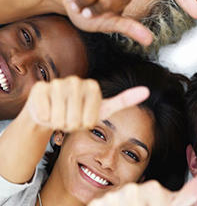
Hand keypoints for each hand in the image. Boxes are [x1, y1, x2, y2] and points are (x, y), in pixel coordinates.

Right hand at [25, 76, 148, 130]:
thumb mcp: (103, 109)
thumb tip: (147, 91)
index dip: (86, 123)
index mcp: (92, 86)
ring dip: (58, 123)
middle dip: (72, 125)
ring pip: (59, 119)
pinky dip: (45, 118)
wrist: (50, 114)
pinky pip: (45, 115)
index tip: (84, 117)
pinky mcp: (39, 89)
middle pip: (75, 120)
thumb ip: (124, 100)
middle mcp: (75, 81)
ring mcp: (56, 83)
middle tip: (70, 117)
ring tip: (60, 114)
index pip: (91, 119)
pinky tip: (47, 110)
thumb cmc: (78, 113)